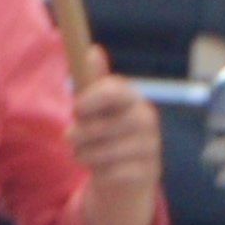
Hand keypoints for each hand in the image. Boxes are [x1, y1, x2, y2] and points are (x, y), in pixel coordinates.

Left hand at [71, 67, 164, 224]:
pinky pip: (108, 173)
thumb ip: (92, 81)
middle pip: (97, 127)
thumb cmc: (104, 132)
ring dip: (82, 156)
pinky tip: (104, 170)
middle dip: (75, 135)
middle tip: (74, 138)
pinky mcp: (149, 172)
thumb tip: (93, 50)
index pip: (111, 91)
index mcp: (132, 98)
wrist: (126, 174)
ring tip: (87, 154)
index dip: (87, 101)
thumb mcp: (94, 106)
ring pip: (99, 152)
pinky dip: (98, 173)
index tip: (76, 110)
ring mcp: (151, 147)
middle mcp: (146, 119)